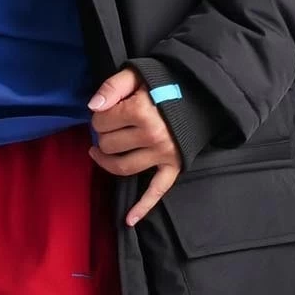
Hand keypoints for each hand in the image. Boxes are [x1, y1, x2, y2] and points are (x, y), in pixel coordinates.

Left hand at [86, 68, 182, 225]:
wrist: (202, 92)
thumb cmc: (166, 81)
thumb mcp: (137, 74)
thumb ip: (112, 87)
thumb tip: (92, 107)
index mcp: (142, 111)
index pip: (101, 122)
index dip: (98, 116)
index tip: (106, 110)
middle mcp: (153, 136)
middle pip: (108, 145)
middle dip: (103, 135)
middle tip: (109, 126)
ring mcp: (164, 154)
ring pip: (122, 167)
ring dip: (106, 161)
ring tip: (100, 152)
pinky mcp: (174, 166)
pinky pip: (156, 191)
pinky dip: (142, 207)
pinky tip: (129, 220)